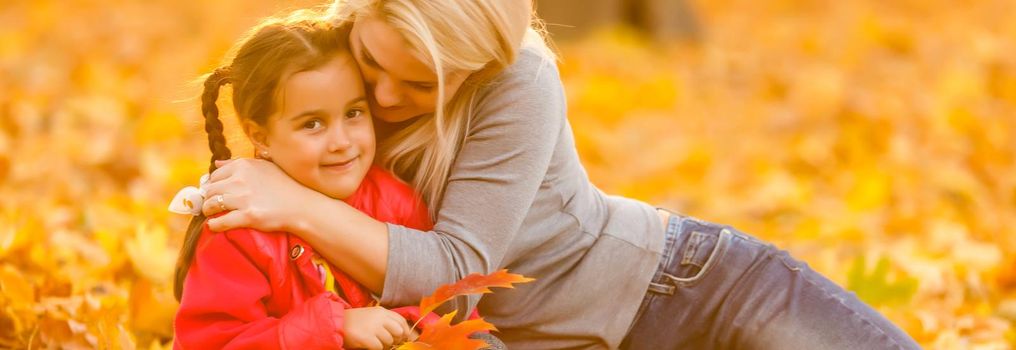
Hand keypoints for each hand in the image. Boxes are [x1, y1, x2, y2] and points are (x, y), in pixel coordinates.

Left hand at [200, 158, 322, 232]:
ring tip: (213, 214)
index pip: (215, 175)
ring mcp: (243, 198)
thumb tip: (216, 164)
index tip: (215, 192)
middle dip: (208, 198)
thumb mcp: (263, 166)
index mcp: (243, 166)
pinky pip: (220, 222)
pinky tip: (215, 225)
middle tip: (212, 205)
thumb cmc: (284, 185)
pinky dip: (214, 225)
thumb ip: (238, 164)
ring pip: (211, 205)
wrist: (301, 205)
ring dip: (208, 211)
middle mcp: (240, 179)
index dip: (213, 185)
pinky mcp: (248, 216)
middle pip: (210, 190)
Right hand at [343, 306, 413, 349]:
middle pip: (399, 331)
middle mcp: (380, 318)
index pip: (401, 320)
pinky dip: (375, 348)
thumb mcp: (372, 315)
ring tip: (375, 343)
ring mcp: (373, 327)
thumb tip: (401, 333)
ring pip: (389, 341)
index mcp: (382, 311)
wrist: (337, 322)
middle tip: (389, 343)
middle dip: (396, 339)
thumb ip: (385, 320)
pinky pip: (379, 347)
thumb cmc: (355, 321)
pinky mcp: (366, 338)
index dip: (405, 331)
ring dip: (384, 345)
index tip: (404, 337)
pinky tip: (368, 345)